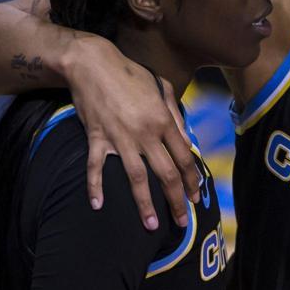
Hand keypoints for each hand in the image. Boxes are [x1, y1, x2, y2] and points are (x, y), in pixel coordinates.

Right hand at [64, 35, 199, 229]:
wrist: (93, 63)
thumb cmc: (132, 74)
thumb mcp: (162, 89)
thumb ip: (176, 117)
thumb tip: (188, 143)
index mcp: (164, 122)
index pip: (184, 158)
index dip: (192, 181)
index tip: (195, 197)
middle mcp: (145, 134)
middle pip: (166, 174)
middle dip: (176, 200)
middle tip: (183, 221)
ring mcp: (120, 138)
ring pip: (136, 178)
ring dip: (144, 204)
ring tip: (151, 225)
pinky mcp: (97, 138)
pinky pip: (95, 167)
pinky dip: (94, 187)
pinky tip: (98, 205)